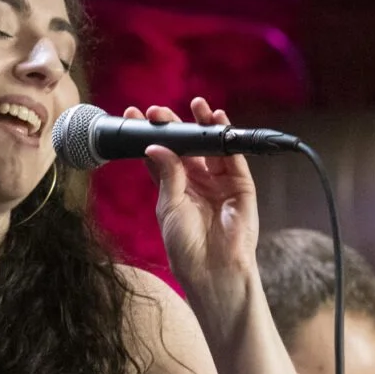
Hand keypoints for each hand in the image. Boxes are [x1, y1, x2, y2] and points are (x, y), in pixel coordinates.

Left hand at [134, 97, 259, 320]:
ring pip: (210, 147)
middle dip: (173, 126)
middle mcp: (197, 181)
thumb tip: (156, 145)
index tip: (134, 115)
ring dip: (203, 124)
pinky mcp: (240, 185)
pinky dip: (226, 137)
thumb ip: (167, 174)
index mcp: (175, 188)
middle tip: (158, 111)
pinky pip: (234, 156)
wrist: (212, 268)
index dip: (150, 135)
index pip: (161, 155)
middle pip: (185, 146)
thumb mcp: (169, 206)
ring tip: (196, 105)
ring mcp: (219, 181)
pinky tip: (217, 120)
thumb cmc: (186, 245)